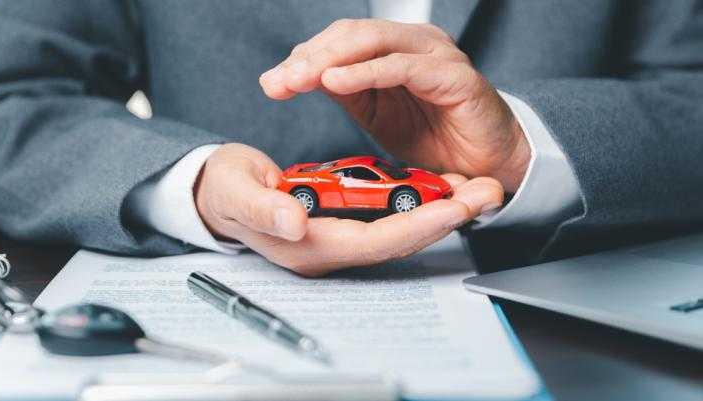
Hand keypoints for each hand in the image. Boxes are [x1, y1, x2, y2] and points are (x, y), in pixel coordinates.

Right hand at [195, 143, 503, 275]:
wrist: (218, 193)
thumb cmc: (225, 192)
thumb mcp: (235, 193)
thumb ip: (263, 209)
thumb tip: (294, 222)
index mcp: (308, 244)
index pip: (373, 241)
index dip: (416, 226)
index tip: (454, 208)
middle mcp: (331, 246)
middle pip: (398, 239)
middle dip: (444, 218)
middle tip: (485, 193)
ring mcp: (339, 235)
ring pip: (400, 229)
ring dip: (440, 209)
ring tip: (478, 187)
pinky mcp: (344, 220)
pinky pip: (390, 216)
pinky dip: (419, 201)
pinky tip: (443, 186)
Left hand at [260, 19, 530, 192]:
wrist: (486, 165)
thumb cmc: (435, 138)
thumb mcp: (377, 115)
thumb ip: (347, 91)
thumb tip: (299, 76)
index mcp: (394, 49)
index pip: (340, 40)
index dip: (304, 58)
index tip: (273, 84)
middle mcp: (414, 43)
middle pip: (351, 34)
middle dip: (309, 58)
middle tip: (278, 83)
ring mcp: (435, 55)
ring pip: (373, 42)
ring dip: (330, 60)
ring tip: (298, 81)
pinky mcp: (453, 76)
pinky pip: (401, 67)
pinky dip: (365, 72)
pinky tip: (336, 82)